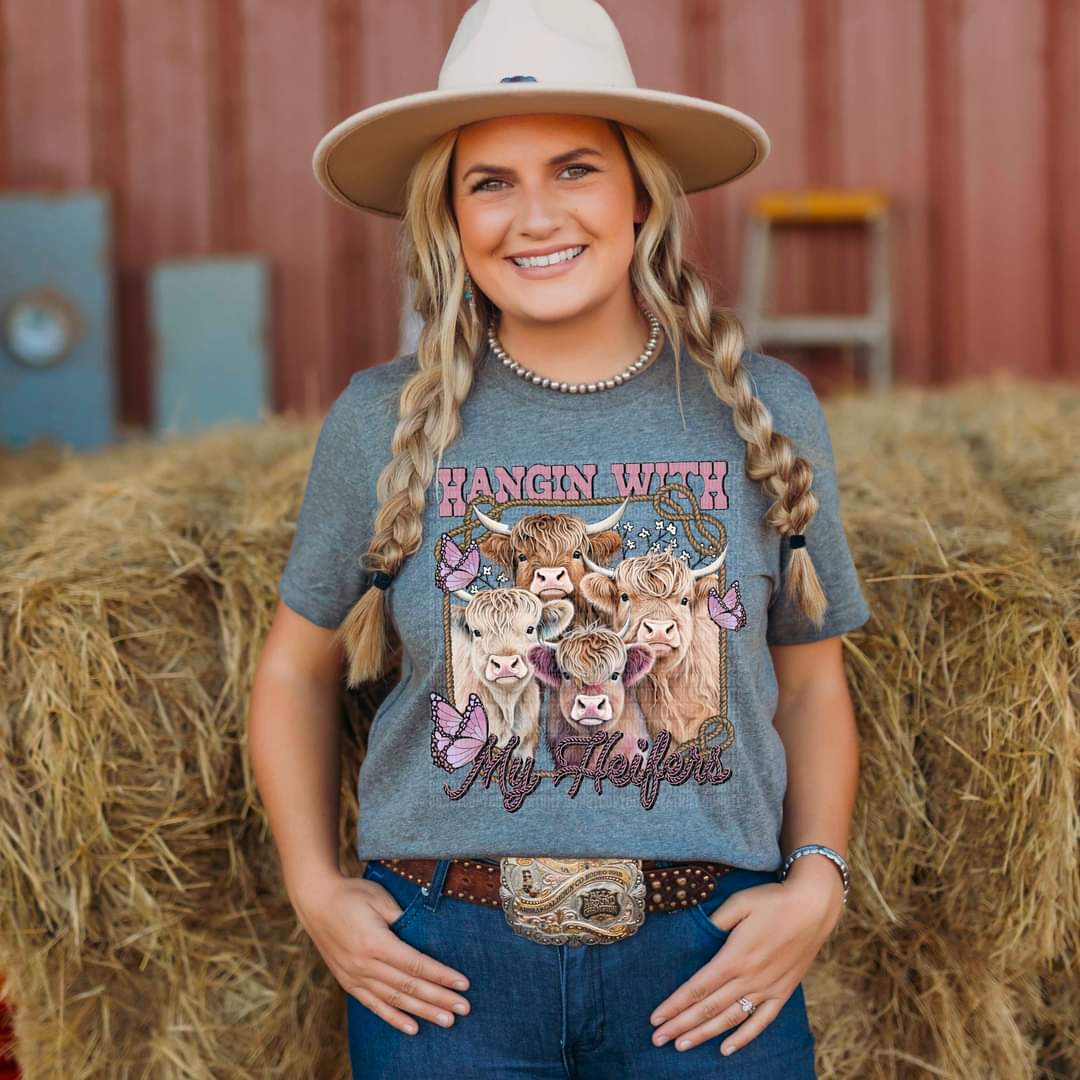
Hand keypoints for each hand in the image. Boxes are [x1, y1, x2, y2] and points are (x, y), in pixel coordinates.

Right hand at [291, 870, 471, 1034]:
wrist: (316, 901)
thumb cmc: (352, 894)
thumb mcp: (380, 899)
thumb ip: (402, 919)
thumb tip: (426, 937)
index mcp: (374, 942)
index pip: (415, 964)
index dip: (441, 975)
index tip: (463, 984)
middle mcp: (364, 964)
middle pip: (408, 986)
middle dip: (439, 998)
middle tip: (463, 1009)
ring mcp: (354, 976)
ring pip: (395, 1000)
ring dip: (422, 1012)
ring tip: (447, 1021)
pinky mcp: (348, 982)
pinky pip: (374, 1005)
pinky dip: (394, 1018)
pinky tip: (412, 1028)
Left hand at [649, 861, 843, 1055]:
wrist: (814, 906)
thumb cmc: (773, 900)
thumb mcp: (739, 903)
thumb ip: (715, 921)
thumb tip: (695, 933)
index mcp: (734, 957)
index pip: (697, 988)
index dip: (675, 1005)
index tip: (656, 1018)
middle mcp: (750, 978)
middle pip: (708, 1008)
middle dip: (681, 1025)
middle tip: (658, 1039)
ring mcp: (767, 988)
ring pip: (730, 1018)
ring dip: (704, 1034)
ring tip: (682, 1046)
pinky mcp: (782, 992)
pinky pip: (761, 1021)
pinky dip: (743, 1038)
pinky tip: (727, 1049)